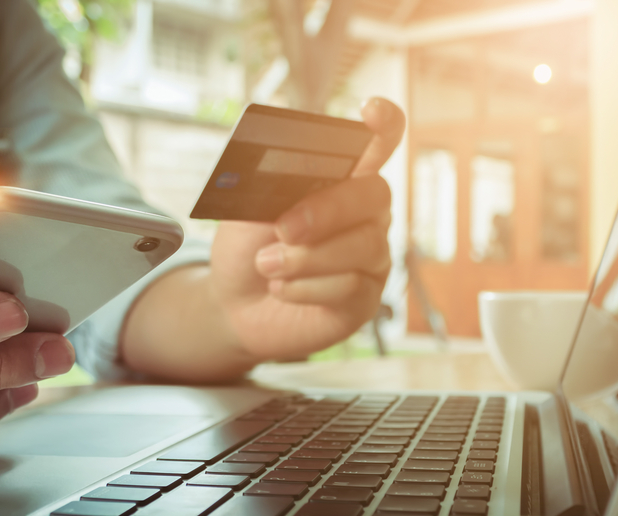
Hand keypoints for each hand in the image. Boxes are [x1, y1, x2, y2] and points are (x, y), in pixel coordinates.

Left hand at [211, 97, 405, 360]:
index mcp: (341, 180)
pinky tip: (280, 288)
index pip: (378, 144)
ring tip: (266, 264)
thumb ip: (273, 184)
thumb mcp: (249, 210)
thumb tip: (287, 150)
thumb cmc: (247, 248)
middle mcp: (366, 215)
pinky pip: (352, 288)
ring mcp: (370, 258)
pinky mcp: (365, 299)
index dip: (384, 125)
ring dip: (308, 257)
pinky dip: (306, 288)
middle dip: (329, 209)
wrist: (233, 303)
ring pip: (365, 245)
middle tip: (284, 228)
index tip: (370, 110)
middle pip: (375, 194)